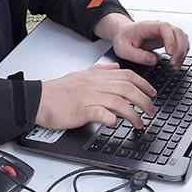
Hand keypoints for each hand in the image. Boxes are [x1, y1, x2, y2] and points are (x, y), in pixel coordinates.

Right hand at [35, 63, 156, 129]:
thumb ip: (100, 70)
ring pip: (118, 102)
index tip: (152, 93)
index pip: (127, 76)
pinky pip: (100, 113)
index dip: (143, 84)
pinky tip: (115, 124)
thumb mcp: (82, 75)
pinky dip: (110, 119)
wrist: (39, 99)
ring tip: (139, 123)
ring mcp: (89, 97)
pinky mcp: (81, 110)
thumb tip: (115, 67)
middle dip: (144, 101)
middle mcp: (96, 84)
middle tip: (152, 111)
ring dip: (132, 114)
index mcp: (98, 76)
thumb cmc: (59, 90)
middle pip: (127, 89)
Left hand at [95, 14, 189, 67]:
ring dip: (182, 51)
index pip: (165, 27)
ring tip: (175, 65)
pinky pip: (181, 42)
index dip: (170, 39)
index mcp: (148, 26)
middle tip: (173, 64)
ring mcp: (165, 32)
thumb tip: (153, 61)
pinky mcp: (167, 38)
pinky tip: (176, 61)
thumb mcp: (123, 49)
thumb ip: (137, 55)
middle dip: (179, 49)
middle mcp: (159, 27)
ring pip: (182, 37)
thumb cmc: (122, 38)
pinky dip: (182, 52)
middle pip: (178, 32)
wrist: (122, 32)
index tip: (170, 53)